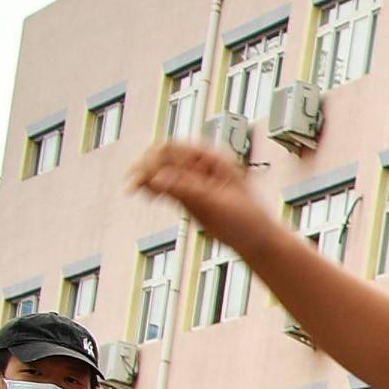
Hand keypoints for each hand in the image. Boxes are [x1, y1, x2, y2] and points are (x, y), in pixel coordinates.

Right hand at [127, 137, 259, 236]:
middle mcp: (199, 165)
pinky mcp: (186, 194)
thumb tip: (157, 180)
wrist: (256, 240)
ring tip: (132, 189)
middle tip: (133, 184)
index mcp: (211, 158)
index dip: (156, 159)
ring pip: (159, 170)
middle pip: (162, 157)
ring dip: (144, 176)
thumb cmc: (247, 220)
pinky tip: (142, 193)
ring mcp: (191, 179)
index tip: (148, 177)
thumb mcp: (217, 203)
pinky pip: (163, 185)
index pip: (174, 148)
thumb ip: (187, 190)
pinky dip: (151, 187)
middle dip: (145, 167)